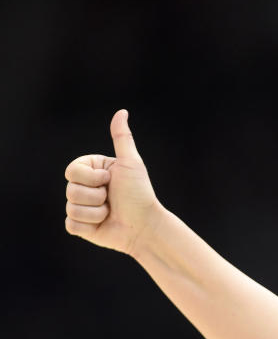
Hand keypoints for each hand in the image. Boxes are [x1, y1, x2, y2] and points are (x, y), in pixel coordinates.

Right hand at [64, 110, 162, 254]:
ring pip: (72, 207)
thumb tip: (122, 112)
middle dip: (96, 196)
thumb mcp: (131, 163)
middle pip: (71, 190)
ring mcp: (81, 207)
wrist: (145, 225)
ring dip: (96, 212)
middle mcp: (84, 187)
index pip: (72, 170)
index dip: (91, 178)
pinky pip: (71, 224)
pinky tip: (103, 224)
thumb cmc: (139, 194)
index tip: (109, 180)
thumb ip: (122, 138)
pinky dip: (90, 226)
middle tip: (112, 198)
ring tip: (110, 212)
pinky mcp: (80, 226)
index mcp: (91, 171)